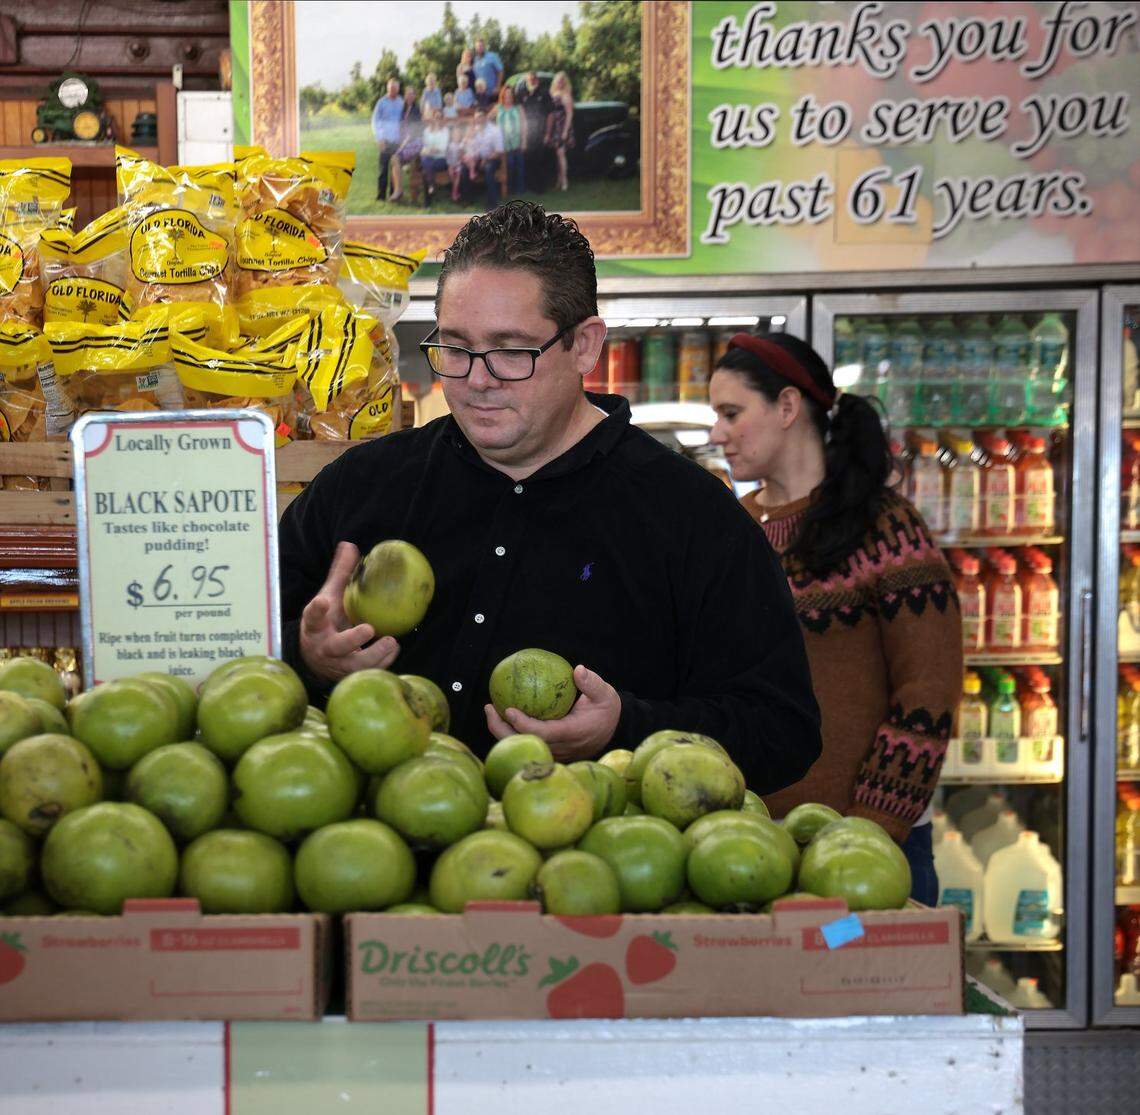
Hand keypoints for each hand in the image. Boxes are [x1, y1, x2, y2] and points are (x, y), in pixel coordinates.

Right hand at [300, 541, 399, 682]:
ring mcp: (337, 665)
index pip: (311, 618)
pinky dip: (383, 662)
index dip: (316, 611)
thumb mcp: (329, 598)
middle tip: (368, 629)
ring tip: (391, 642)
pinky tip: (394, 648)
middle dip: (351, 640)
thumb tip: (350, 545)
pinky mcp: (350, 676)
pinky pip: (368, 672)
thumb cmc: (327, 622)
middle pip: (336, 647)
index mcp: (315, 627)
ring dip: (374, 655)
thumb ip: (340, 574)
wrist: (315, 659)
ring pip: (355, 666)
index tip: (323, 601)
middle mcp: (324, 648)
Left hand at [484, 665, 620, 761]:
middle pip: (525, 743)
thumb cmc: (606, 710)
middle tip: (490, 708)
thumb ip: (592, 683)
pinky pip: (526, 743)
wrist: (613, 731)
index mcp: (572, 733)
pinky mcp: (549, 751)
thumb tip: (577, 670)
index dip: (523, 724)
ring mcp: (553, 752)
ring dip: (502, 731)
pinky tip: (502, 715)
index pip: (543, 733)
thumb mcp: (605, 694)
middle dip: (502, 729)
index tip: (508, 710)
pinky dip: (510, 731)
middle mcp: (560, 747)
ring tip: (490, 710)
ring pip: (522, 746)